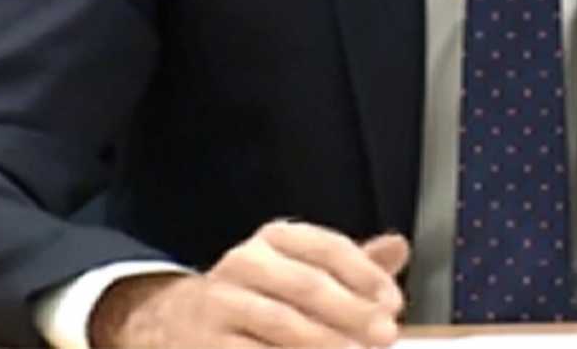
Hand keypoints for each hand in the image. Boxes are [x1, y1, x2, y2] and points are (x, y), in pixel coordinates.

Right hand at [90, 221, 409, 347]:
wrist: (177, 321)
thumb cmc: (259, 296)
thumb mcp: (302, 269)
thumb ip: (352, 264)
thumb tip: (398, 247)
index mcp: (276, 238)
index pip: (327, 248)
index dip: (365, 276)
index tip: (393, 303)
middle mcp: (245, 262)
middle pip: (307, 285)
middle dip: (352, 313)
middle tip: (386, 335)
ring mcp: (222, 302)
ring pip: (282, 324)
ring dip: (326, 344)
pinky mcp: (208, 341)